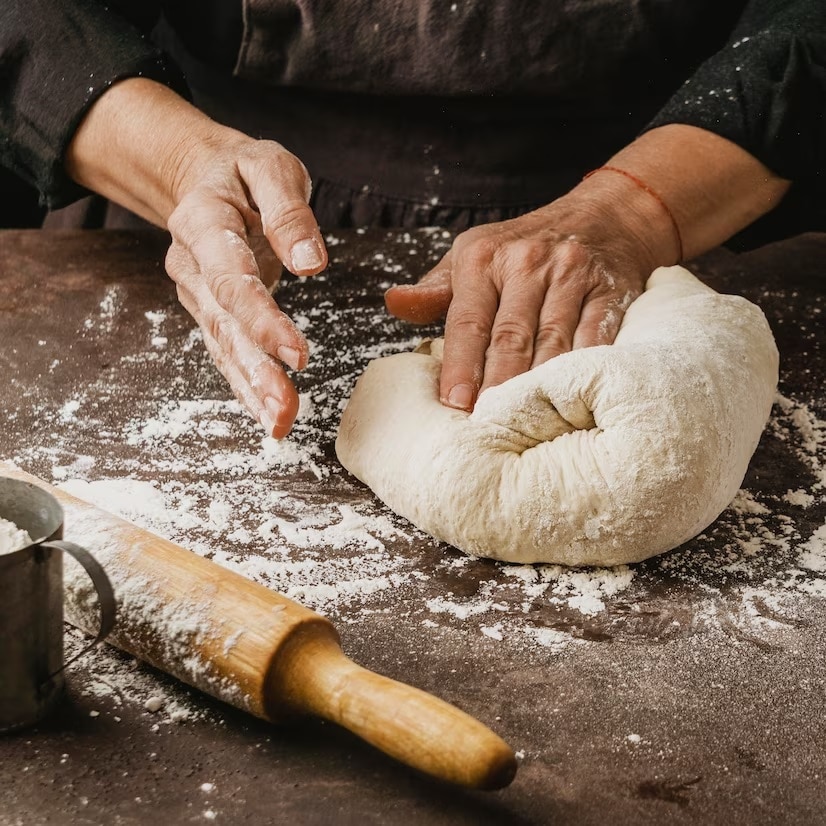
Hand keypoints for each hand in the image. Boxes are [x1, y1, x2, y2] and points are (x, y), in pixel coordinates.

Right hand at [166, 135, 327, 437]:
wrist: (201, 178)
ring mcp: (197, 293)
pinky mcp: (210, 312)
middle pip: (225, 325)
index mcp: (203, 223)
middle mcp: (192, 265)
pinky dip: (246, 386)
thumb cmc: (242, 172)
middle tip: (286, 409)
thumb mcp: (269, 167)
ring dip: (252, 388)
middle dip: (256, 370)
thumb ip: (289, 212)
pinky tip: (267, 414)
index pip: (233, 280)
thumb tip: (310, 263)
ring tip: (280, 424)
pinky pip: (225, 352)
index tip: (298, 355)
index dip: (263, 320)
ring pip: (223, 347)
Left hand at [385, 177, 677, 410]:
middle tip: (487, 425)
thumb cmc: (524, 247)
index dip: (460, 366)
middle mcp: (528, 262)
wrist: (604, 217)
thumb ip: (435, 290)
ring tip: (524, 424)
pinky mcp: (611, 291)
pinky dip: (582, 373)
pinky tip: (571, 401)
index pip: (467, 321)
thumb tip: (395, 304)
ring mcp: (572, 275)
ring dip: (538, 387)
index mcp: (484, 256)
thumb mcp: (473, 256)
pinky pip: (596, 339)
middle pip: (510, 337)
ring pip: (552, 343)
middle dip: (497, 385)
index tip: (455, 403)